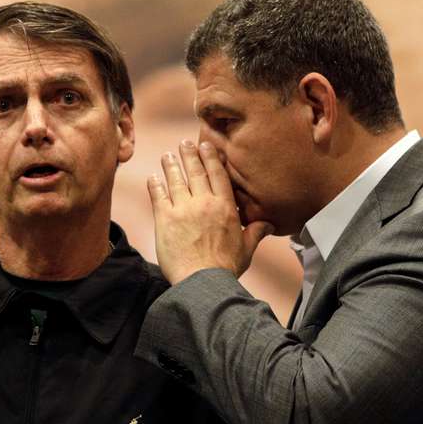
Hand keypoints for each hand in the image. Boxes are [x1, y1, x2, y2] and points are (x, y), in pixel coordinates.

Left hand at [148, 140, 273, 283]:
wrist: (202, 280)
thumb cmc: (225, 267)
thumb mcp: (246, 249)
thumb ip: (256, 232)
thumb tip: (270, 224)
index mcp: (225, 207)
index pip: (218, 175)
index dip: (211, 158)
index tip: (206, 146)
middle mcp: (204, 203)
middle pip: (196, 172)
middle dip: (190, 155)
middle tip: (184, 143)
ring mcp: (183, 209)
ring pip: (176, 180)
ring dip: (171, 165)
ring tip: (168, 156)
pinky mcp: (165, 219)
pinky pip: (158, 196)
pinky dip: (155, 185)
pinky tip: (152, 177)